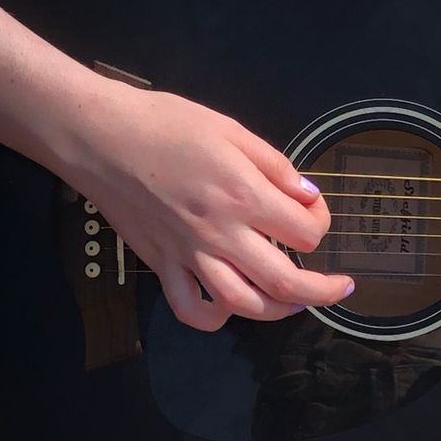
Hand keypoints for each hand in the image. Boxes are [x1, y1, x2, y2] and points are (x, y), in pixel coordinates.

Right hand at [60, 79, 354, 330]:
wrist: (101, 136)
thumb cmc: (165, 123)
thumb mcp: (229, 129)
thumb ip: (273, 164)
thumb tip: (308, 194)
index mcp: (242, 195)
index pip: (304, 231)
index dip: (320, 222)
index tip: (313, 209)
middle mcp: (220, 233)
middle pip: (285, 281)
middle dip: (322, 290)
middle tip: (339, 287)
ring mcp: (189, 255)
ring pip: (244, 305)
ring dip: (279, 310)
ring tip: (295, 301)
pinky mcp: (161, 265)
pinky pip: (191, 309)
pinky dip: (215, 318)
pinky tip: (230, 307)